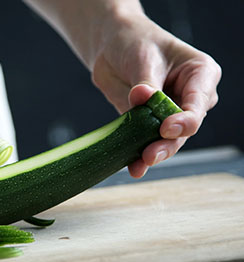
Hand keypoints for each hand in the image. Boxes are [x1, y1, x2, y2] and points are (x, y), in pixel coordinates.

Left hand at [91, 14, 221, 176]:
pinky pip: (145, 142)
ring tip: (140, 164)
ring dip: (153, 153)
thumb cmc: (136, 44)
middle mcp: (190, 99)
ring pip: (167, 140)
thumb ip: (145, 83)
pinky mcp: (147, 125)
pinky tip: (133, 167)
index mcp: (201, 75)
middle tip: (150, 155)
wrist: (112, 47)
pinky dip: (138, 155)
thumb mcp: (143, 58)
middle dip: (168, 143)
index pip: (198, 104)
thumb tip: (141, 97)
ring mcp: (170, 114)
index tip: (166, 128)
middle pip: (184, 128)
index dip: (184, 120)